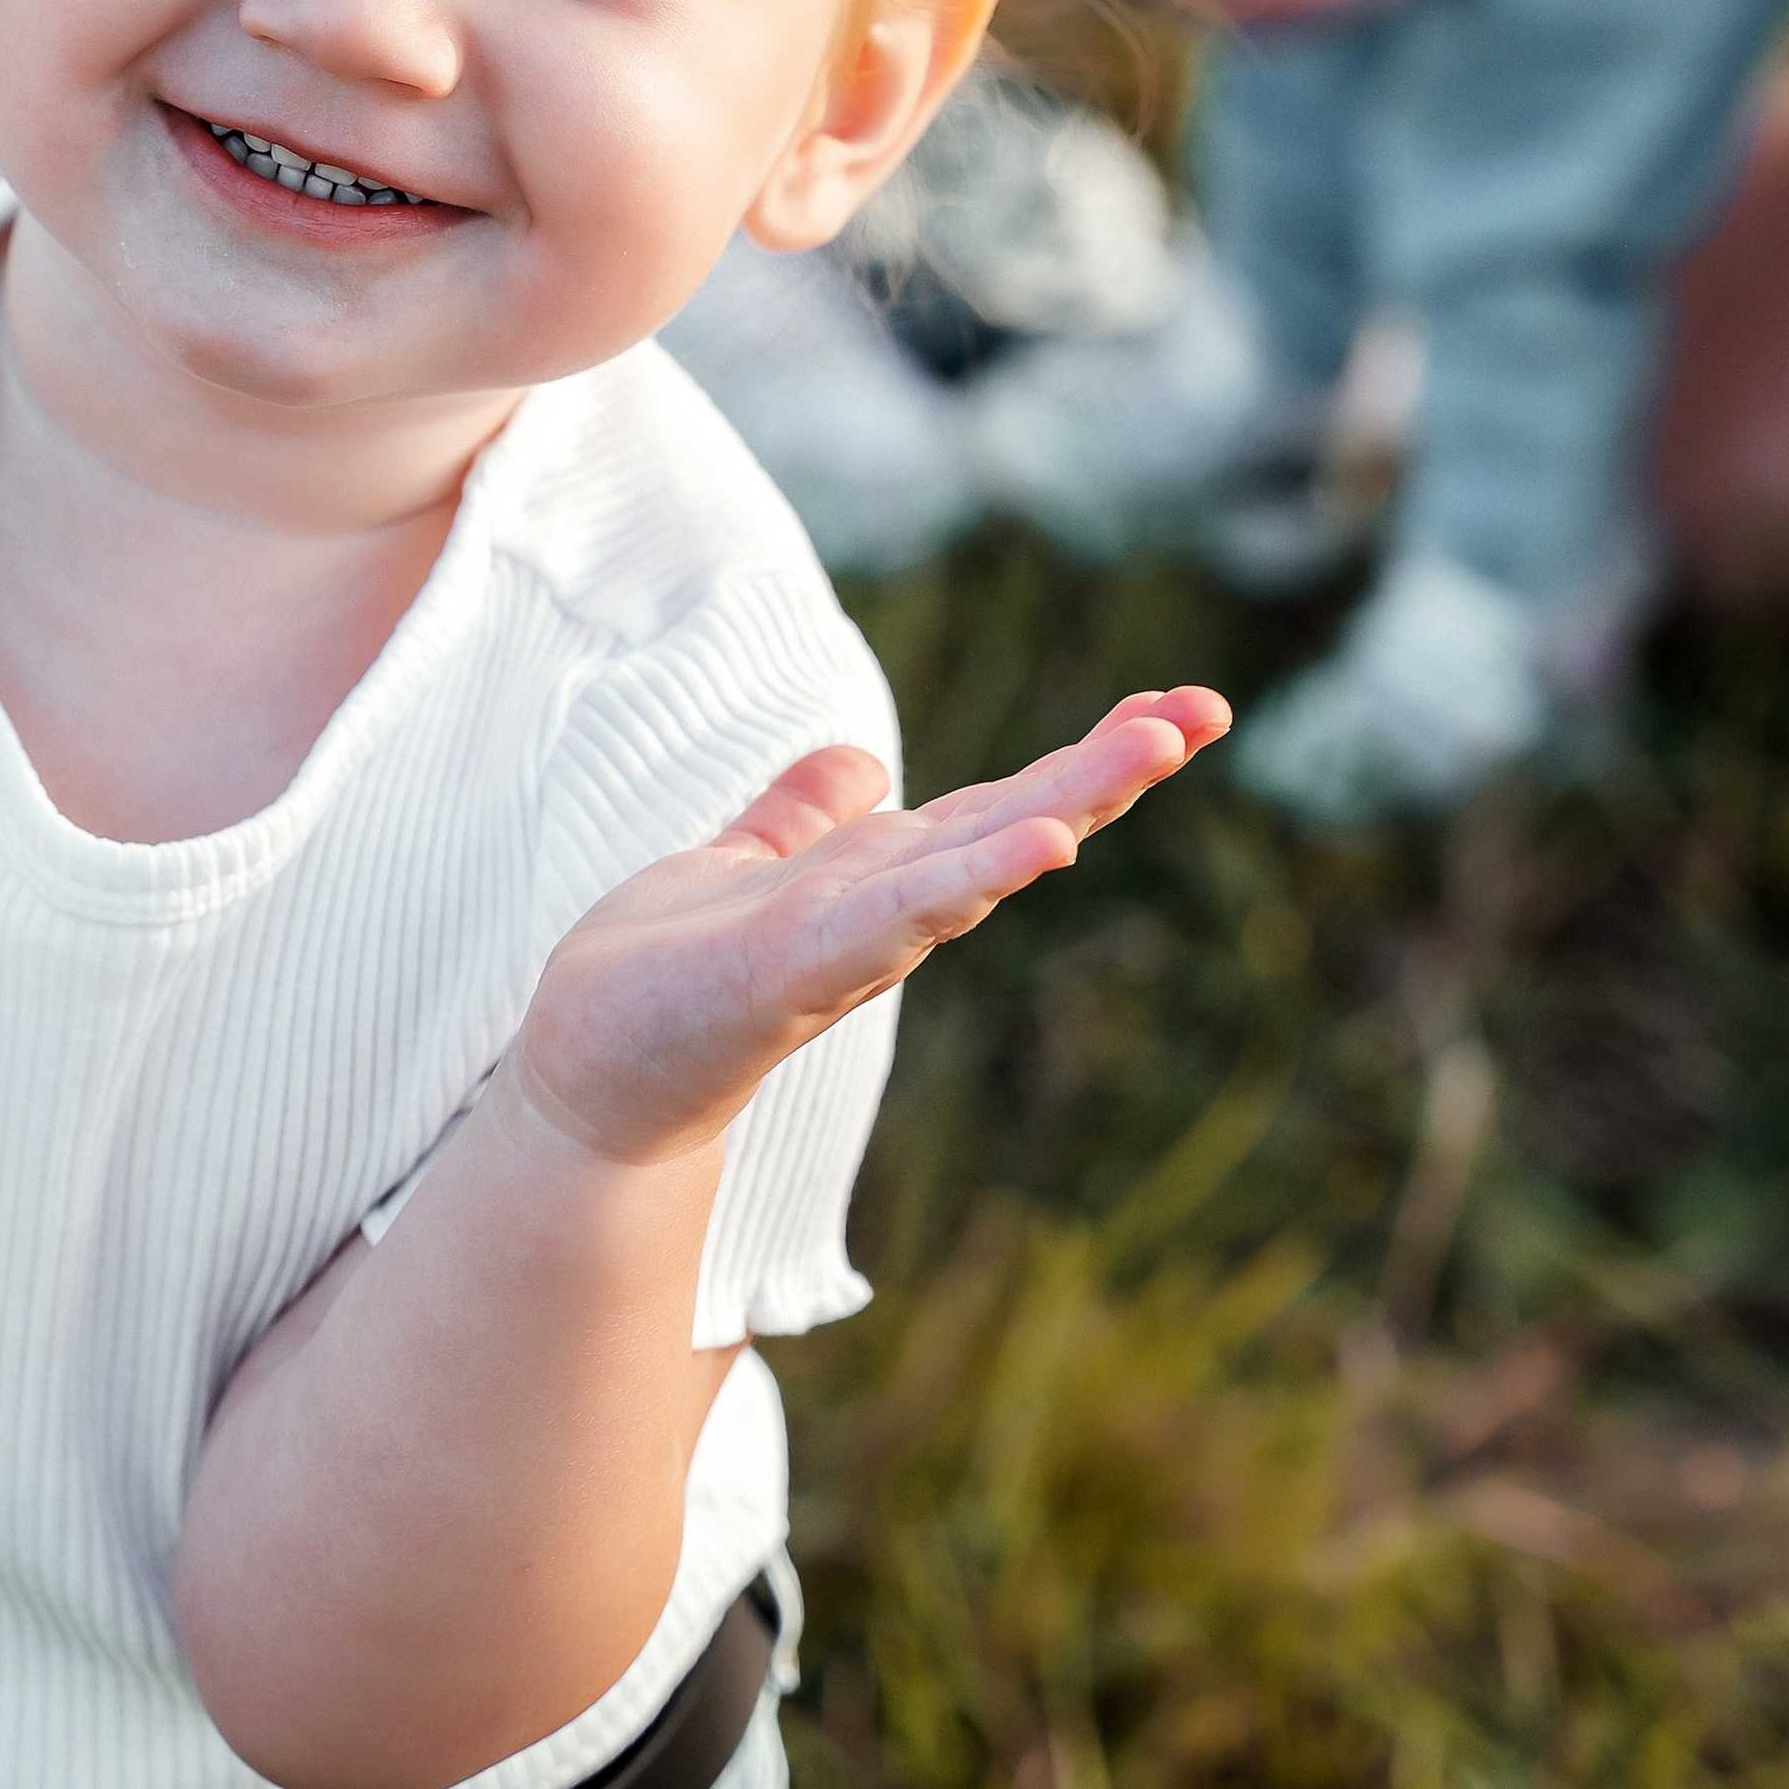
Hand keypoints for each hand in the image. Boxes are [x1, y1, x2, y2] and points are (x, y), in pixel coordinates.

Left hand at [513, 690, 1228, 1169]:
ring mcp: (846, 942)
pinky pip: (893, 915)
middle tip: (1207, 711)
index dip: (1086, 756)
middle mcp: (883, 909)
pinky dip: (971, 878)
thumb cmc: (660, 986)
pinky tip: (1041, 843)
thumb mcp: (741, 867)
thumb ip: (799, 817)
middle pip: (1016, 821)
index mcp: (878, 878)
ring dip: (1070, 805)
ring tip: (1155, 748)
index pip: (1000, 802)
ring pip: (976, 861)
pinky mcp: (789, 968)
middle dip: (1111, 770)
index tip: (1176, 706)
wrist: (581, 1082)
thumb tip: (865, 761)